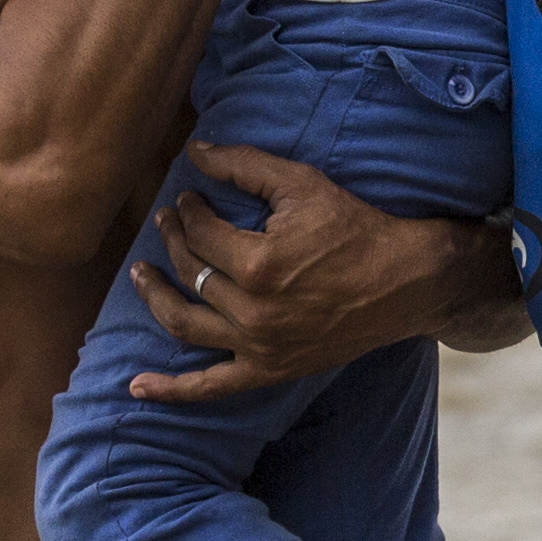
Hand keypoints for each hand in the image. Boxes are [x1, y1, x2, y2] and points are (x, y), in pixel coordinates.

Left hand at [122, 146, 507, 398]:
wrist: (405, 283)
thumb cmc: (356, 228)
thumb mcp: (302, 185)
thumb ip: (244, 165)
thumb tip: (194, 150)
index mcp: (258, 263)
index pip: (200, 232)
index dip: (187, 211)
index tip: (189, 200)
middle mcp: (253, 310)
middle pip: (191, 272)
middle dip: (172, 240)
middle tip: (167, 221)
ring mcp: (259, 346)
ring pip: (184, 323)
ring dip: (154, 297)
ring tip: (139, 276)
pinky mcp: (269, 370)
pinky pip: (210, 387)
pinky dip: (171, 390)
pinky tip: (136, 388)